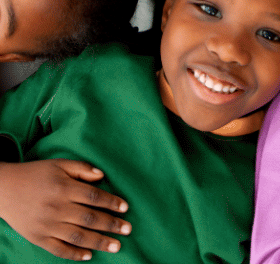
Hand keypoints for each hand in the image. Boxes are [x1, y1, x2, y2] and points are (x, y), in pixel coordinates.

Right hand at [0, 160, 130, 260]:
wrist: (4, 190)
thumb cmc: (35, 174)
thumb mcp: (59, 164)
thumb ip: (82, 168)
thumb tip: (102, 176)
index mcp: (64, 188)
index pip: (93, 196)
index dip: (111, 202)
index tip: (125, 208)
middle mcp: (56, 208)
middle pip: (89, 218)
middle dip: (111, 224)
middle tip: (128, 230)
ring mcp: (47, 225)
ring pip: (77, 236)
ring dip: (99, 242)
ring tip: (116, 246)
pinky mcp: (38, 238)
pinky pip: (58, 249)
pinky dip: (74, 254)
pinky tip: (89, 255)